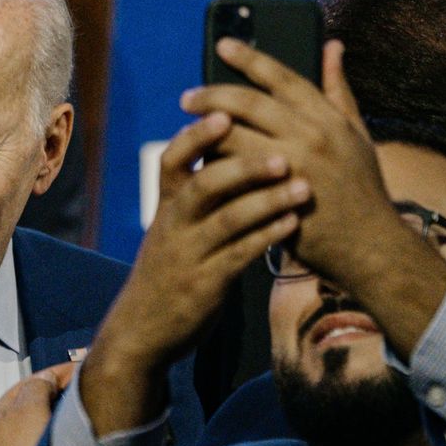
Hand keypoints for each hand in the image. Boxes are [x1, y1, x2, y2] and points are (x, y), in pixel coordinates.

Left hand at [0, 361, 74, 445]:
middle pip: (33, 406)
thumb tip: (46, 380)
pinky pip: (46, 445)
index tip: (77, 369)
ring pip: (40, 426)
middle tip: (81, 389)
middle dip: (57, 396)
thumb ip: (37, 386)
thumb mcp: (28, 408)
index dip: (54, 374)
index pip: (26, 385)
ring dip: (59, 416)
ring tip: (80, 411)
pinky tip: (71, 438)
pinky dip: (59, 437)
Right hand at [81, 110, 307, 434]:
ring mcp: (188, 255)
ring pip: (228, 220)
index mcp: (166, 206)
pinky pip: (239, 256)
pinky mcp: (205, 285)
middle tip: (281, 153)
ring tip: (302, 188)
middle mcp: (173, 225)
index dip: (196, 137)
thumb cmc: (169, 271)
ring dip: (268, 202)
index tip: (223, 114)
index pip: (172, 160)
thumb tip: (228, 153)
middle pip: (204, 184)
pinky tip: (294, 225)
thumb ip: (196, 195)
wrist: (143, 331)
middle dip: (243, 165)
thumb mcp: (173, 229)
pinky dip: (268, 237)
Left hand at [182, 39, 445, 354]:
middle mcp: (310, 136)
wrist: (367, 244)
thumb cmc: (361, 186)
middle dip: (211, 96)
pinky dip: (213, 166)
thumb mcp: (356, 133)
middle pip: (247, 103)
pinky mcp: (274, 198)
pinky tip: (198, 162)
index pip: (281, 77)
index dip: (249, 58)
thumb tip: (332, 46)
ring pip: (233, 138)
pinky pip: (231, 176)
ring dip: (206, 133)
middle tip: (186, 97)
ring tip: (188, 130)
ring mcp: (291, 168)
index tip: (222, 45)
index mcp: (327, 117)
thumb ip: (338, 90)